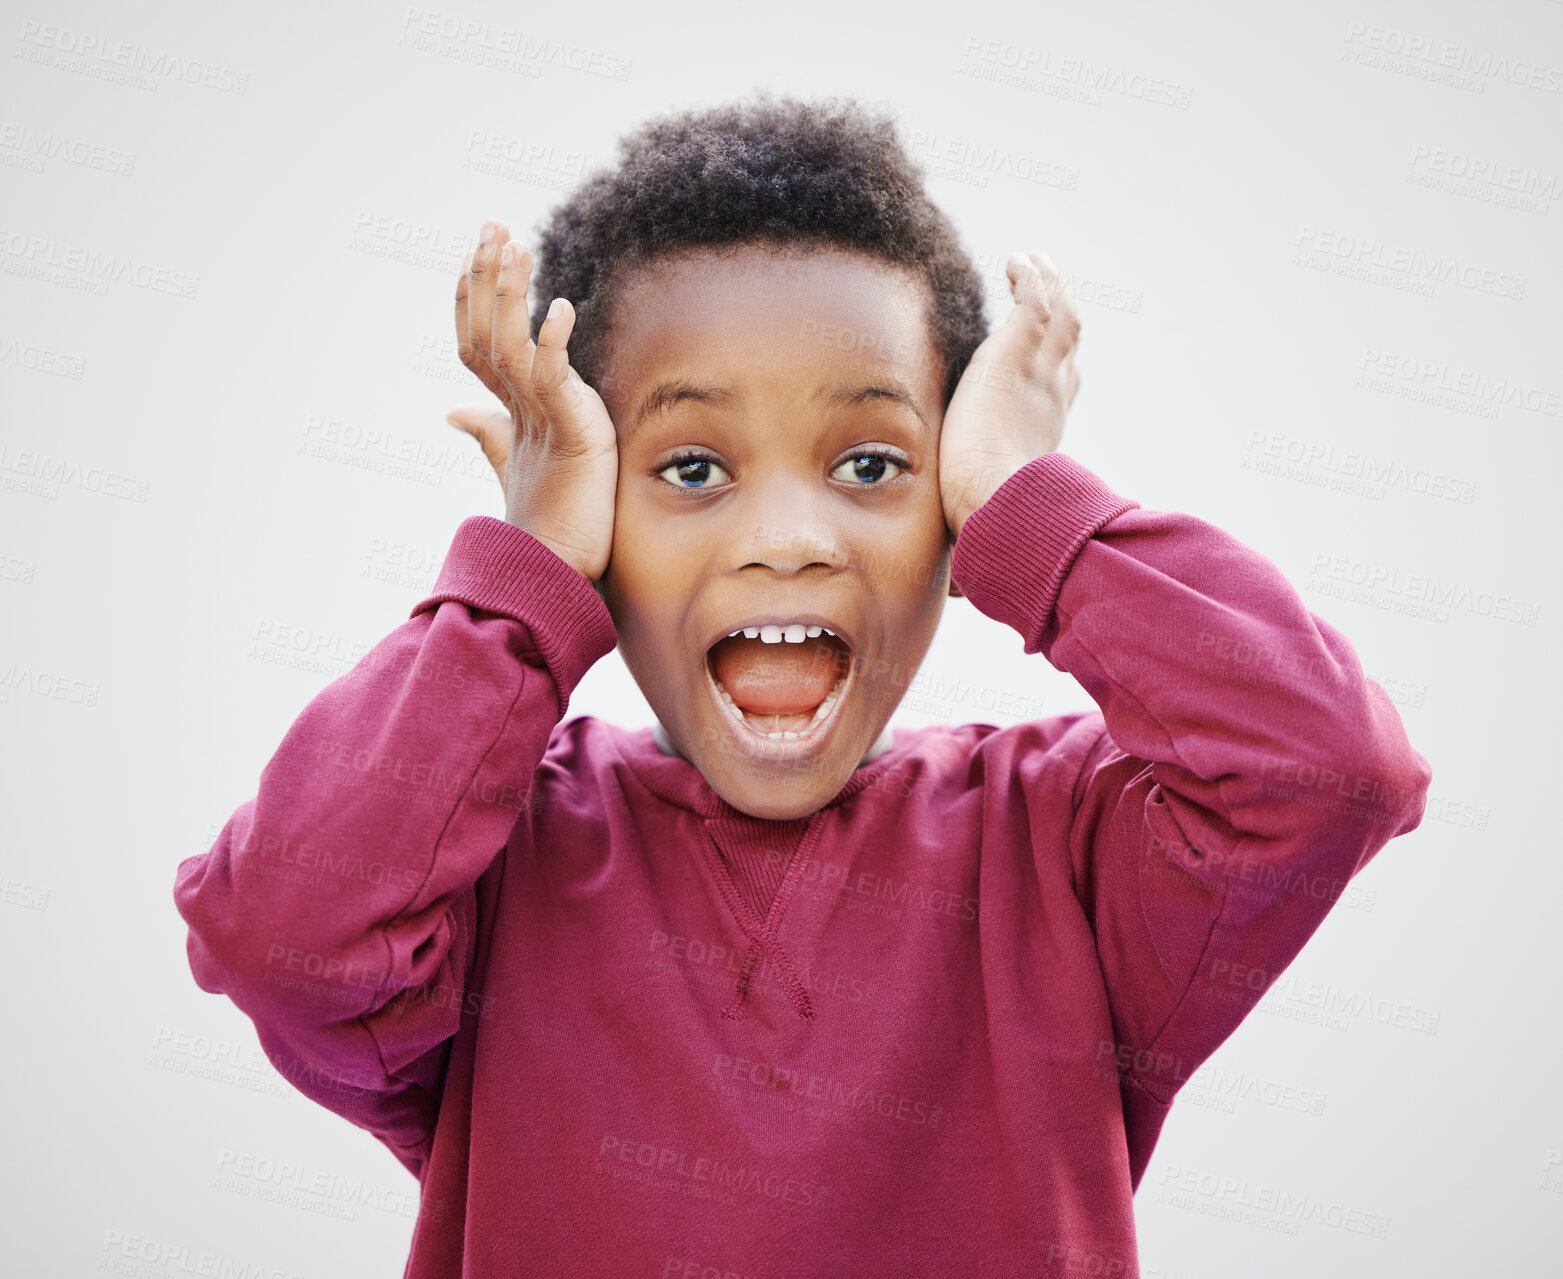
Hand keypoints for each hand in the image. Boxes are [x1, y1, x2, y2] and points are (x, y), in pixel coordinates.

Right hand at [451, 219, 617, 581]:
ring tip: (515, 246)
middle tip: (491, 224)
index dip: (474, 294)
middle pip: (485, 331)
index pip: (478, 340)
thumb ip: (490, 432)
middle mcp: (513, 411)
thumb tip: (454, 413)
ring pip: (509, 346)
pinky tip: (559, 310)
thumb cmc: (552, 524)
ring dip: (510, 294)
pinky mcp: (567, 436)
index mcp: (506, 411)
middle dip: (487, 276)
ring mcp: (537, 423)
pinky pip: (554, 381)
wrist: (557, 575)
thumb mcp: (521, 463)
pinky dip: (554, 345)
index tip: (481, 245)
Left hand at [939, 251, 1081, 540]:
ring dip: (1049, 290)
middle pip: (1065, 354)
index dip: (1052, 381)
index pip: (1054, 401)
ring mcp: (1040, 376)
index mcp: (1040, 440)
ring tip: (1035, 265)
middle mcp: (1050, 403)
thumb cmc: (991, 532)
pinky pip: (1035, 300)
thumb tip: (959, 594)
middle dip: (1058, 326)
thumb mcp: (980, 530)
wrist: (998, 510)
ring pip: (1057, 319)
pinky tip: (1018, 260)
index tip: (1042, 372)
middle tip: (1046, 302)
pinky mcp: (1020, 354)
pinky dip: (1032, 278)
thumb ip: (970, 547)